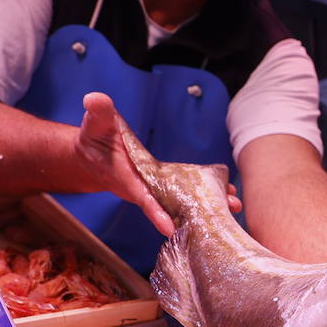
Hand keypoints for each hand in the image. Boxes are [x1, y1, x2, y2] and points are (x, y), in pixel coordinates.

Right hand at [77, 92, 241, 235]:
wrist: (92, 156)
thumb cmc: (94, 138)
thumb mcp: (95, 123)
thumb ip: (98, 112)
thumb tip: (95, 99)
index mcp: (125, 176)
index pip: (142, 196)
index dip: (155, 212)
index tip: (169, 227)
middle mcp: (141, 188)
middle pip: (168, 206)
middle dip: (192, 214)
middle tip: (222, 217)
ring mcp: (153, 189)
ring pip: (180, 202)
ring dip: (205, 206)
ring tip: (234, 206)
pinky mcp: (162, 186)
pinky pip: (184, 194)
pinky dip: (203, 197)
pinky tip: (226, 196)